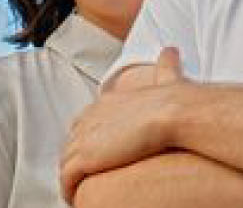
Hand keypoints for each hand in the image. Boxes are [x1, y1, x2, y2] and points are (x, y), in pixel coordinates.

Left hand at [60, 48, 188, 203]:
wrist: (173, 112)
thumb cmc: (176, 100)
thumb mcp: (166, 78)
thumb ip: (166, 65)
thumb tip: (172, 50)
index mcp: (106, 102)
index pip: (86, 122)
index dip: (87, 140)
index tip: (95, 154)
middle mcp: (90, 118)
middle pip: (71, 142)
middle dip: (75, 159)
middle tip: (82, 177)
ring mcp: (85, 138)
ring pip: (66, 161)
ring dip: (70, 178)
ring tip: (77, 194)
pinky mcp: (86, 158)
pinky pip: (68, 178)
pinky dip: (68, 190)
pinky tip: (74, 199)